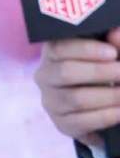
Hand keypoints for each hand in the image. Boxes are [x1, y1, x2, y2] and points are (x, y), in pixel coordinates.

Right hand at [33, 28, 119, 148]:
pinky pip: (82, 121)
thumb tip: (116, 33)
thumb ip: (114, 43)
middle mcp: (45, 76)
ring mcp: (51, 102)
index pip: (60, 48)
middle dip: (99, 72)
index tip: (112, 53)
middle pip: (65, 72)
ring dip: (107, 96)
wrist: (99, 104)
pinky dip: (106, 116)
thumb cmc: (102, 69)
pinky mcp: (62, 124)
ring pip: (75, 99)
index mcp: (52, 52)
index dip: (86, 50)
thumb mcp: (108, 54)